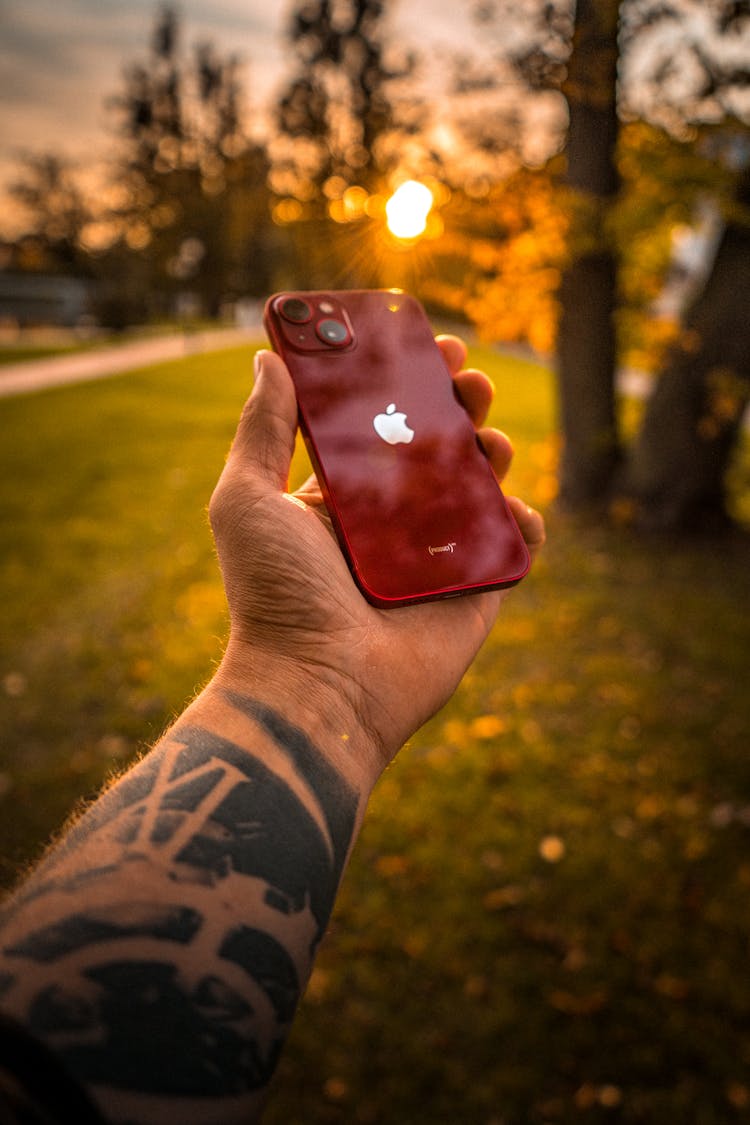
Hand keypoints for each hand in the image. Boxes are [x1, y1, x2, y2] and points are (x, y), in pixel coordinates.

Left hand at [209, 337, 544, 783]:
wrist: (316, 687)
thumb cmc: (274, 594)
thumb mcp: (248, 499)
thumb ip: (261, 428)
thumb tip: (268, 360)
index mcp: (340, 502)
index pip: (382, 429)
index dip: (407, 384)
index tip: (425, 343)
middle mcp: (390, 527)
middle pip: (438, 450)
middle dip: (458, 405)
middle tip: (469, 378)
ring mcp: (435, 561)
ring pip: (479, 491)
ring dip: (492, 453)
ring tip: (488, 438)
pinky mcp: (474, 596)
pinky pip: (512, 550)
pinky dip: (523, 525)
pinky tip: (514, 508)